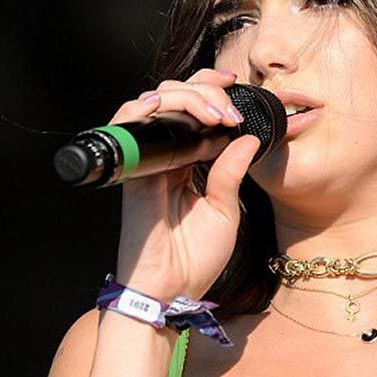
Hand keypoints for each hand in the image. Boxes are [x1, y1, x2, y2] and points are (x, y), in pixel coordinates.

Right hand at [110, 68, 260, 302]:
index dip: (210, 91)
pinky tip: (176, 111)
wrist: (171, 289)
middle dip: (203, 89)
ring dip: (185, 96)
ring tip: (215, 112)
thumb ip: (230, 172)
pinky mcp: (132, 170)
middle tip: (229, 104)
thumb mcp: (225, 210)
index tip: (236, 87)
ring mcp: (146, 161)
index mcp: (186, 163)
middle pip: (173, 98)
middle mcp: (164, 157)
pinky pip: (128, 125)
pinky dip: (147, 108)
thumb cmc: (195, 258)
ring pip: (153, 103)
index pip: (193, 112)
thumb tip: (248, 137)